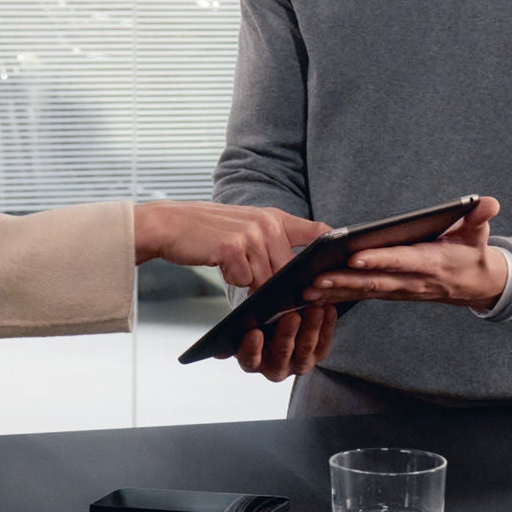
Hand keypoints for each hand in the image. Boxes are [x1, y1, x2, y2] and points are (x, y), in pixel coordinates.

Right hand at [134, 201, 329, 289]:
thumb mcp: (248, 228)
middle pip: (289, 271)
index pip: (318, 233)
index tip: (339, 268)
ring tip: (240, 278)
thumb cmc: (211, 233)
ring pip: (267, 280)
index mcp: (276, 217)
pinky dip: (235, 284)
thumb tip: (297, 276)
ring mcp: (251, 234)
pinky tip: (224, 269)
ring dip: (254, 288)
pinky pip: (244, 281)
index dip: (332, 251)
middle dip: (281, 288)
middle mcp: (267, 223)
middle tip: (269, 294)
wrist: (172, 224)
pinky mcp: (232, 248)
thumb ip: (273, 243)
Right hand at [231, 302, 336, 382]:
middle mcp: (274, 368)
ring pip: (305, 350)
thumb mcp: (245, 320)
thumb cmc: (256, 319)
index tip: (254, 333)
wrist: (275, 321)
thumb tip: (228, 332)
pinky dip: (326, 327)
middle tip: (291, 316)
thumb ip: (239, 325)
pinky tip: (328, 310)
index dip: (252, 348)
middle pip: (281, 354)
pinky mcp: (316, 356)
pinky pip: (323, 344)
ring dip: (310, 329)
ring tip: (314, 309)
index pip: (249, 359)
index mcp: (251, 360)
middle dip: (287, 334)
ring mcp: (297, 364)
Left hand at [304, 196, 506, 309]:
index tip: (354, 255)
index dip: (378, 260)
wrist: (476, 284)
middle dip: (344, 281)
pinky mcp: (392, 293)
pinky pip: (363, 296)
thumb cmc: (472, 252)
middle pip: (374, 282)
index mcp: (431, 263)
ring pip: (364, 293)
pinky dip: (339, 297)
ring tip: (305, 290)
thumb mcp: (479, 234)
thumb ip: (479, 218)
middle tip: (314, 278)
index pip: (401, 261)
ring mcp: (401, 290)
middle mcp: (413, 280)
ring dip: (335, 292)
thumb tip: (490, 202)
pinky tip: (314, 296)